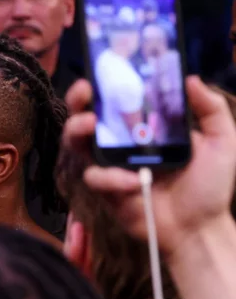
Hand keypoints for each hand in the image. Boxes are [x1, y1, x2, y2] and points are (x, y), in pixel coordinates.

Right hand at [63, 76, 235, 256]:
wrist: (199, 228)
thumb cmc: (209, 185)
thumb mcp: (221, 141)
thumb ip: (210, 109)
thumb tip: (191, 78)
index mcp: (145, 127)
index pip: (118, 99)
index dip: (105, 83)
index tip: (103, 69)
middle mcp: (121, 142)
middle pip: (87, 115)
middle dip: (78, 100)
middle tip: (85, 91)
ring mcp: (110, 165)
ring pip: (77, 143)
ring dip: (76, 130)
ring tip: (88, 125)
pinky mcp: (105, 189)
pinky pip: (94, 177)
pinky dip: (110, 178)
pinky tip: (132, 182)